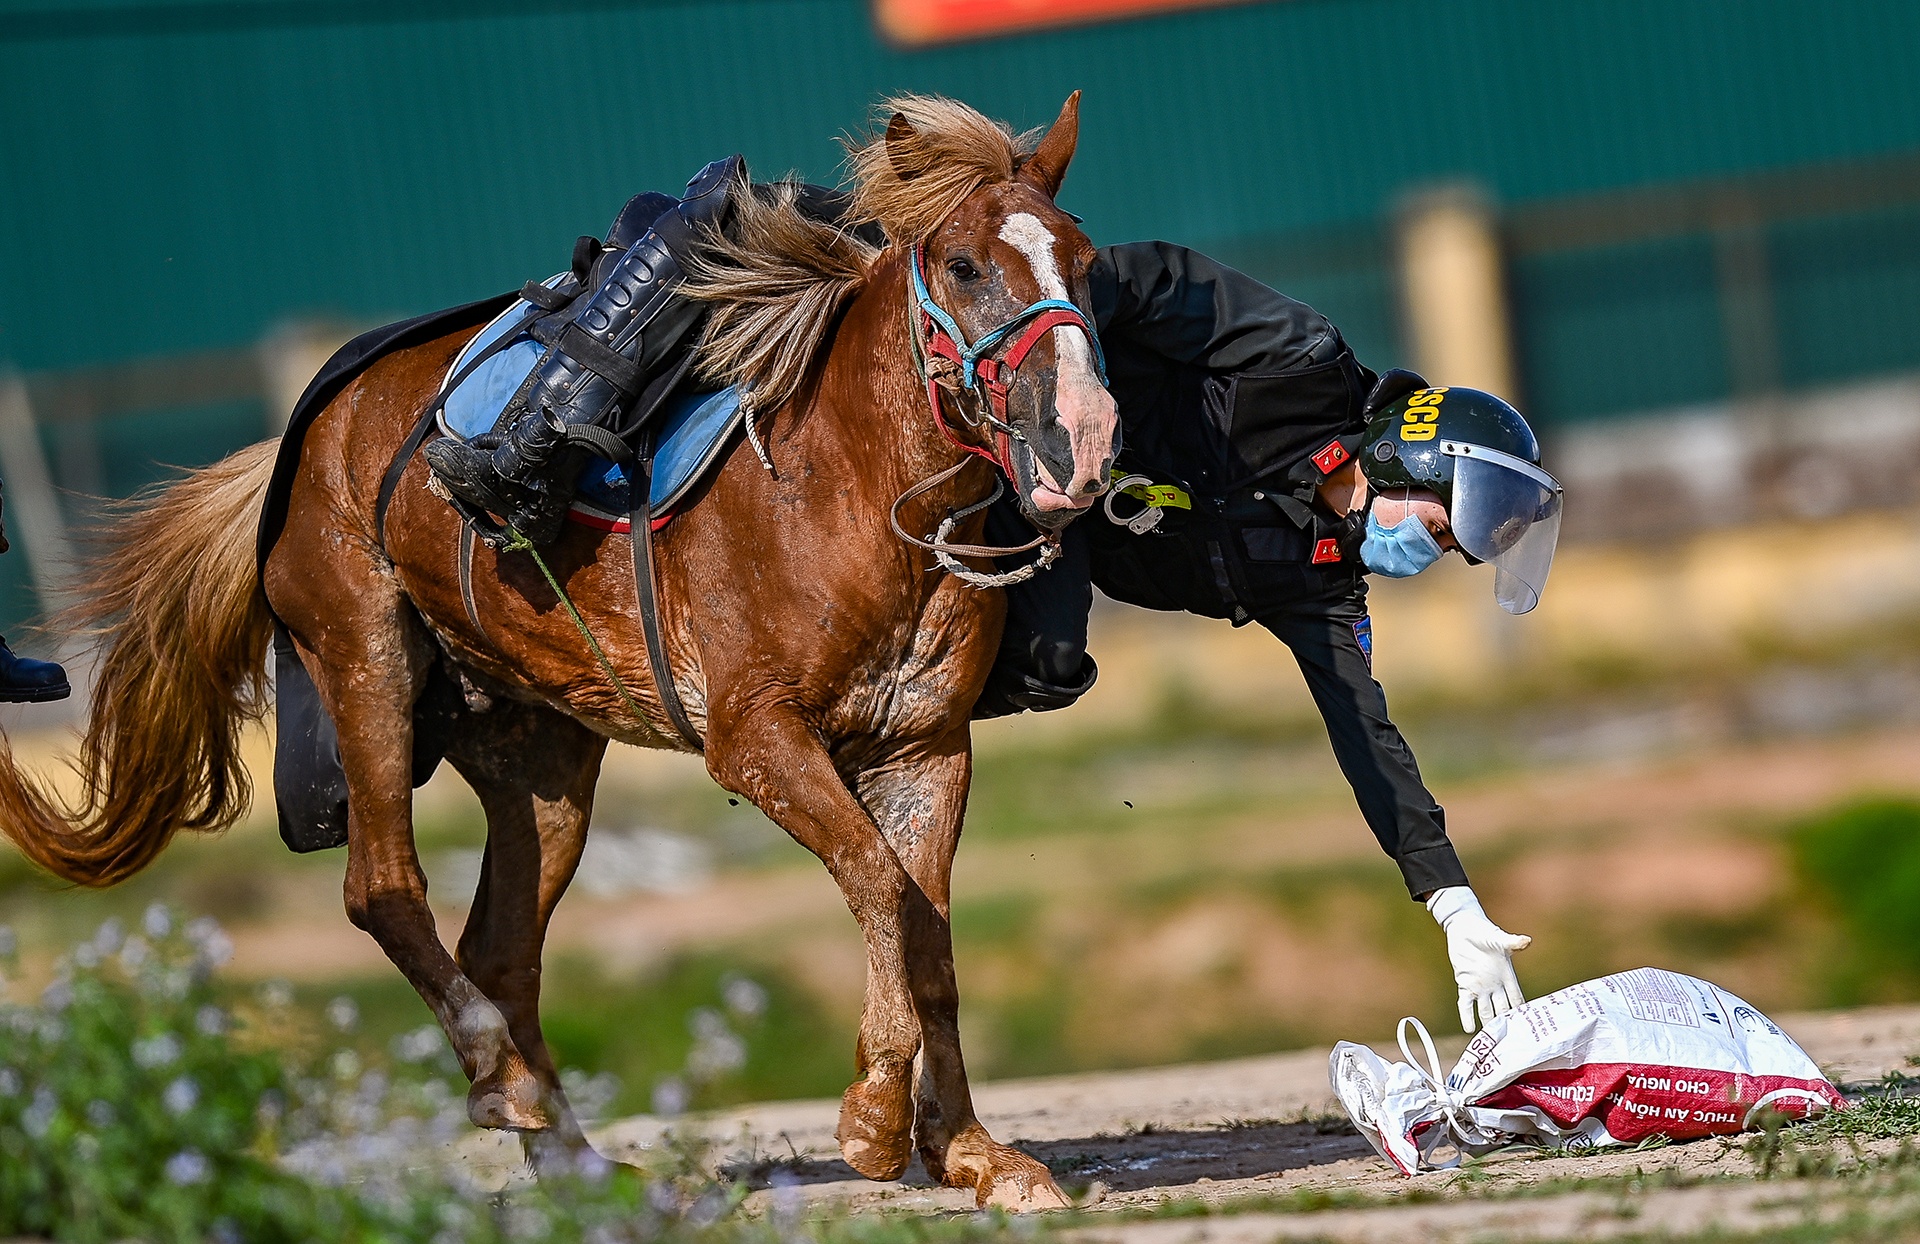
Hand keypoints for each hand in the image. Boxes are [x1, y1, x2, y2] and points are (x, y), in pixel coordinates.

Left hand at [1426, 886, 1530, 1032]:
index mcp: (1507, 976)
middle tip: (1511, 1043)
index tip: (1529, 1029)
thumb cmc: (1485, 932)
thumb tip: (1526, 941)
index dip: (1521, 1012)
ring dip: (1488, 1024)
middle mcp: (1495, 986)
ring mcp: (1479, 987)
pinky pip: (1466, 1004)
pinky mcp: (1464, 984)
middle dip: (1506, 1025)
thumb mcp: (1499, 938)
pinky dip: (1466, 1016)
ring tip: (1492, 1041)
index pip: (1516, 999)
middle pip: (1502, 1010)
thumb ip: (1512, 942)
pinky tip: (1468, 1029)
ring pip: (1485, 1011)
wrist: (1464, 928)